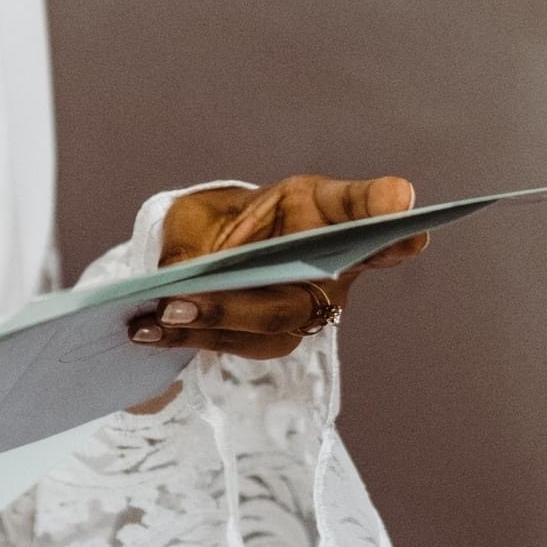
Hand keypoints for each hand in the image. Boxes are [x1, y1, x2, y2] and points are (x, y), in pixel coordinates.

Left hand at [128, 174, 427, 358]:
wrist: (212, 252)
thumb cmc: (218, 223)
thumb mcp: (198, 211)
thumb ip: (191, 239)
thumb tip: (178, 278)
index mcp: (321, 207)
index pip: (360, 205)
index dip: (382, 205)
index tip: (401, 203)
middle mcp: (331, 262)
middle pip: (302, 290)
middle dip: (236, 302)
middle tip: (178, 298)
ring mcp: (311, 305)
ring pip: (269, 326)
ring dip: (208, 324)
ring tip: (154, 316)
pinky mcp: (280, 337)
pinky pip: (240, 344)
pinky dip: (191, 338)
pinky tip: (145, 331)